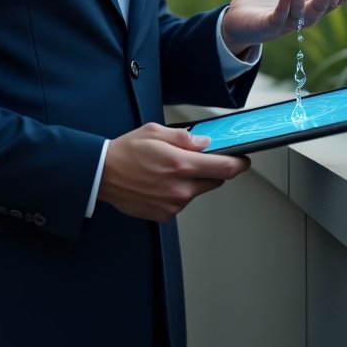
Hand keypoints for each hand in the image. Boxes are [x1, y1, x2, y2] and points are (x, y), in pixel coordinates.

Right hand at [98, 123, 249, 220]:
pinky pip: (182, 201)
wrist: (102, 175)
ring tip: (170, 169)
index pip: (224, 167)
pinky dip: (179, 191)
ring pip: (197, 191)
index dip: (239, 164)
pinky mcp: (165, 214)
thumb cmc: (126, 152)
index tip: (244, 160)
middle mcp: (180, 188)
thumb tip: (205, 143)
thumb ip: (184, 138)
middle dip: (213, 169)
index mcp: (180, 164)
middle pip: (215, 180)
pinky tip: (161, 182)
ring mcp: (173, 204)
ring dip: (193, 181)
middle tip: (200, 159)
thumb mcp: (156, 132)